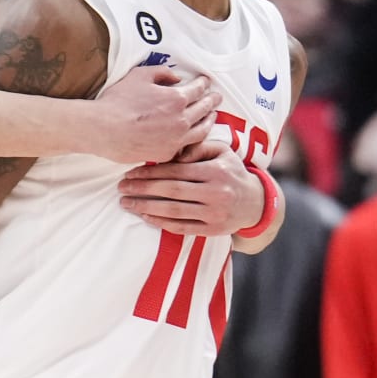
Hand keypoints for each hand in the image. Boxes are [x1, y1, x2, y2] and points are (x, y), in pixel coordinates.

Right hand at [98, 66, 218, 167]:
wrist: (104, 129)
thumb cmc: (118, 101)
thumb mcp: (140, 76)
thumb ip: (162, 73)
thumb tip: (176, 78)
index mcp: (177, 98)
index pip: (198, 89)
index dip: (204, 84)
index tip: (207, 82)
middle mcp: (182, 120)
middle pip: (204, 109)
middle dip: (212, 100)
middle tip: (218, 97)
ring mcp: (176, 140)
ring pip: (201, 131)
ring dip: (209, 121)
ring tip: (213, 117)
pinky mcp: (167, 154)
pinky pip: (186, 146)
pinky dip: (194, 139)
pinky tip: (195, 136)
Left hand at [118, 133, 262, 236]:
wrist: (255, 203)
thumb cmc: (231, 172)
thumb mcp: (221, 151)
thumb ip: (197, 147)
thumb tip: (174, 152)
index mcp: (216, 171)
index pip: (176, 171)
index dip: (151, 172)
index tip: (130, 173)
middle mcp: (215, 193)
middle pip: (171, 191)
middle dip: (143, 189)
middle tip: (121, 188)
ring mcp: (214, 213)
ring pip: (173, 210)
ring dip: (146, 207)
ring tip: (127, 203)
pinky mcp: (212, 230)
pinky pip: (182, 227)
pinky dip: (161, 222)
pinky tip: (145, 216)